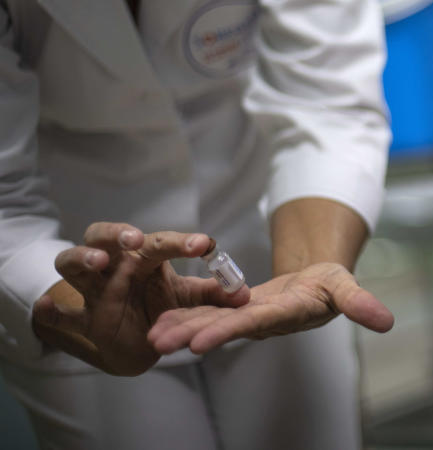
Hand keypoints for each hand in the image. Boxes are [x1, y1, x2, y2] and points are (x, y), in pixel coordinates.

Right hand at [32, 223, 250, 375]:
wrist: (139, 340)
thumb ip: (216, 294)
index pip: (159, 241)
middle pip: (103, 235)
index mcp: (143, 256)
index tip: (205, 245)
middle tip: (135, 238)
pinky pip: (58, 317)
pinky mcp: (82, 320)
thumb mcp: (190, 300)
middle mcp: (114, 265)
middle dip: (116, 233)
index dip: (181, 242)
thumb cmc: (160, 303)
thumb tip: (246, 293)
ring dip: (82, 257)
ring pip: (71, 262)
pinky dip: (50, 312)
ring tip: (98, 261)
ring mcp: (93, 290)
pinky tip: (47, 308)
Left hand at [147, 262, 393, 354]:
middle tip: (157, 344)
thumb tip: (387, 322)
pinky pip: (209, 311)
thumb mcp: (347, 288)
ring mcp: (248, 315)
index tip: (198, 344)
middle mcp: (262, 320)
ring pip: (210, 321)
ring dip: (181, 328)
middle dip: (191, 335)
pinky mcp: (239, 307)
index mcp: (286, 313)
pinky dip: (185, 315)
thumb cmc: (333, 284)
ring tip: (151, 337)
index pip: (253, 324)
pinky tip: (158, 320)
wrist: (320, 284)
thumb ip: (361, 305)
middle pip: (223, 327)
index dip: (226, 332)